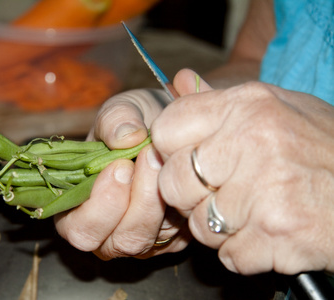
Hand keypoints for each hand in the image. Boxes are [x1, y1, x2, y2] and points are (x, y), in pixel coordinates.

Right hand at [54, 88, 191, 258]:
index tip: (120, 166)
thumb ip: (115, 120)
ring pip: (148, 241)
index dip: (99, 206)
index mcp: (77, 209)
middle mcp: (106, 233)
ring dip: (158, 201)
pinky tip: (178, 175)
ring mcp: (138, 239)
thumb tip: (127, 137)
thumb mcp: (119, 110)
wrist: (164, 128)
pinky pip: (176, 236)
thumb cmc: (132, 123)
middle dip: (136, 203)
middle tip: (148, 160)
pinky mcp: (169, 240)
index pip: (79, 230)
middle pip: (118, 242)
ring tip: (162, 160)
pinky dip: (179, 207)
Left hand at [152, 70, 333, 274]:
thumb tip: (177, 81)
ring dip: (218, 228)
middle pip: (172, 182)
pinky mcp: (277, 234)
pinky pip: (228, 255)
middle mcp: (252, 142)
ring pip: (198, 226)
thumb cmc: (321, 148)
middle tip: (218, 192)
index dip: (170, 150)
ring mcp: (264, 191)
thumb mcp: (274, 107)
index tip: (187, 158)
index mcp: (246, 106)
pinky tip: (267, 233)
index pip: (166, 129)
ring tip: (251, 212)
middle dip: (188, 196)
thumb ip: (218, 101)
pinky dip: (244, 252)